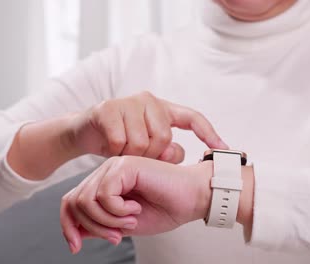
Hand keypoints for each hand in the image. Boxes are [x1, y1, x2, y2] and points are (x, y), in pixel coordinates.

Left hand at [60, 156, 213, 253]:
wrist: (191, 198)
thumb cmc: (166, 209)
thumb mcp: (125, 224)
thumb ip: (101, 225)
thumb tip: (75, 232)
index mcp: (106, 184)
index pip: (72, 201)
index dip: (68, 225)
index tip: (76, 247)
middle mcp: (107, 172)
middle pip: (74, 201)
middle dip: (92, 227)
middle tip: (117, 236)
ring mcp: (115, 167)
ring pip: (86, 200)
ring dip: (107, 220)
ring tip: (130, 221)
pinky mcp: (125, 166)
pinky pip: (104, 195)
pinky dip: (117, 210)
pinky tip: (136, 209)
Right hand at [66, 91, 227, 162]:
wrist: (84, 132)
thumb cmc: (119, 140)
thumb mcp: (146, 147)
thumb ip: (165, 152)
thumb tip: (178, 154)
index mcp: (163, 109)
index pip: (193, 118)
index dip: (210, 133)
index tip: (225, 148)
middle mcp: (149, 101)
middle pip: (164, 137)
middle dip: (151, 155)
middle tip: (138, 158)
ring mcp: (128, 102)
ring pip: (141, 141)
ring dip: (131, 156)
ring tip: (123, 154)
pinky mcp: (107, 108)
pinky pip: (119, 141)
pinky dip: (115, 152)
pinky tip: (110, 149)